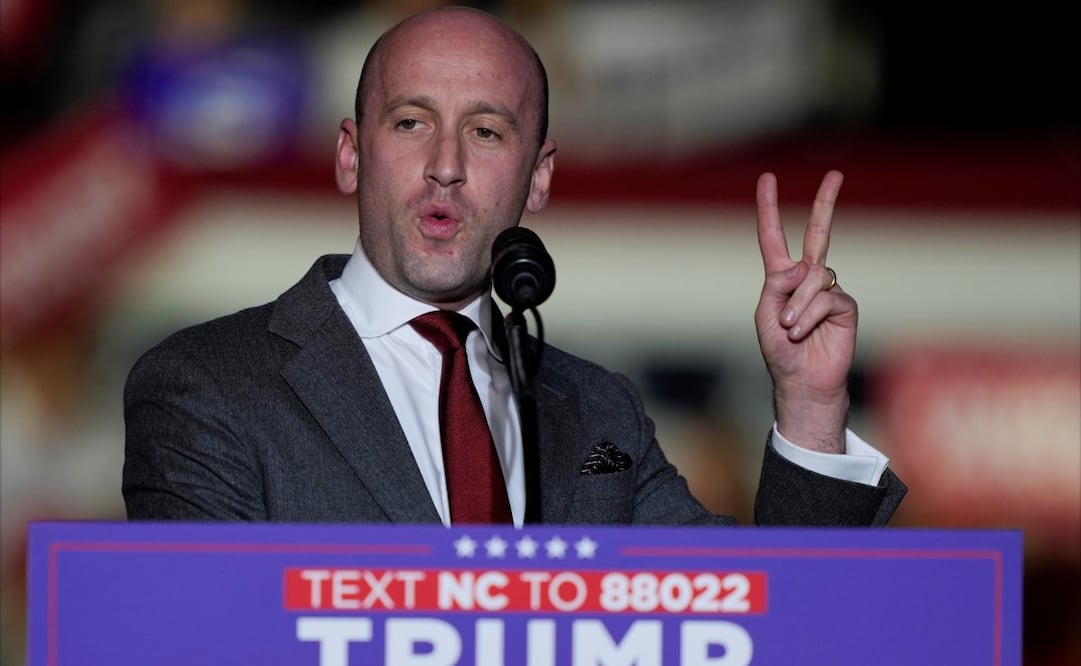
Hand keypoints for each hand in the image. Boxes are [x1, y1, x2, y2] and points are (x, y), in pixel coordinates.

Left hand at [754, 171, 856, 452]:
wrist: (802, 381)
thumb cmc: (779, 351)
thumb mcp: (765, 315)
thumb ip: (776, 286)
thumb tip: (803, 266)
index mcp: (781, 278)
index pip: (774, 237)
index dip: (770, 209)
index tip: (767, 179)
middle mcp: (807, 278)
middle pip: (819, 234)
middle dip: (825, 203)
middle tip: (836, 174)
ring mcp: (829, 290)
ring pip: (814, 276)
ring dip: (797, 304)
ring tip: (790, 329)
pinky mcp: (845, 306)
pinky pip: (826, 298)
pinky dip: (809, 314)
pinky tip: (803, 332)